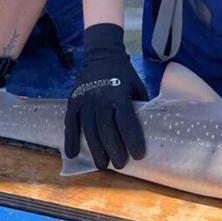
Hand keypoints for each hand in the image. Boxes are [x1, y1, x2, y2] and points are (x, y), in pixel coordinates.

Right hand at [64, 23, 147, 169]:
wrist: (102, 56)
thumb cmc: (123, 75)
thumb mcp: (137, 86)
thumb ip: (140, 106)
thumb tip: (150, 129)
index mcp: (119, 94)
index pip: (127, 120)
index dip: (132, 139)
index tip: (138, 155)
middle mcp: (101, 98)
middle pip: (106, 128)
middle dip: (113, 149)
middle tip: (119, 164)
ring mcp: (85, 100)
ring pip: (89, 129)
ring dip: (95, 149)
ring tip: (101, 164)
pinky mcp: (73, 101)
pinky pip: (71, 123)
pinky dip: (71, 139)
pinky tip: (73, 154)